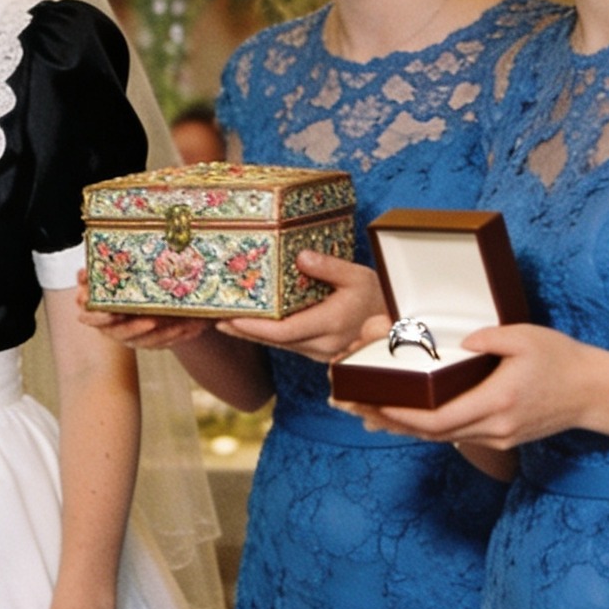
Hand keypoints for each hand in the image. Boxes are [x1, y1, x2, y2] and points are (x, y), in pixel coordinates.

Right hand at [74, 271, 211, 350]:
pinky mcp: (153, 342)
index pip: (97, 320)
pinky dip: (182, 336)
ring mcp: (136, 339)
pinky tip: (197, 327)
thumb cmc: (111, 289)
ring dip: (168, 334)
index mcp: (100, 317)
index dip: (103, 319)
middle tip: (152, 320)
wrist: (125, 304)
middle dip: (139, 328)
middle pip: (126, 335)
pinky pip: (168, 342)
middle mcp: (117, 332)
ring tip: (184, 324)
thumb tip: (82, 273)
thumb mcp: (98, 280)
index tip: (112, 312)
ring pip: (151, 341)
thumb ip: (89, 277)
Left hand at [217, 252, 385, 361]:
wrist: (396, 323)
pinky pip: (285, 344)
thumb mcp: (358, 276)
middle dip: (242, 330)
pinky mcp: (316, 351)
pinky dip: (263, 335)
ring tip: (220, 320)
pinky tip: (245, 325)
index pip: (284, 332)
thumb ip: (329, 267)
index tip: (230, 318)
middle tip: (212, 318)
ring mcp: (319, 351)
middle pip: (273, 341)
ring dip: (248, 334)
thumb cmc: (377, 296)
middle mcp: (323, 344)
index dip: (254, 328)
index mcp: (332, 324)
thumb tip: (301, 257)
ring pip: (277, 345)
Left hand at [341, 322, 597, 448]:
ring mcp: (497, 436)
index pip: (439, 417)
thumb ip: (491, 337)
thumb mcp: (526, 337)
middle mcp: (495, 427)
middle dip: (389, 422)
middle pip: (432, 433)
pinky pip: (454, 436)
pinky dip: (425, 428)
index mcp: (498, 402)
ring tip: (365, 414)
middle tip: (352, 408)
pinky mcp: (500, 438)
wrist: (593, 392)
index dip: (402, 415)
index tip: (372, 404)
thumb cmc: (560, 358)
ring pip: (440, 438)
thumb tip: (462, 340)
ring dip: (403, 428)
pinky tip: (401, 419)